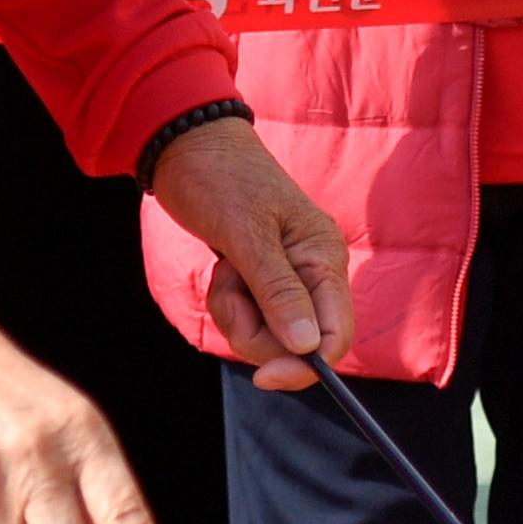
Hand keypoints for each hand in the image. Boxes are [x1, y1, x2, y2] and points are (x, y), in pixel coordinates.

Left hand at [148, 112, 351, 391]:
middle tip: (229, 290)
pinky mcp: (262, 279)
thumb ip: (277, 291)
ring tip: (224, 270)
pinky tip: (222, 269)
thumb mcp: (245, 234)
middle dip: (255, 330)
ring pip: (268, 334)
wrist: (186, 146)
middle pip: (297, 342)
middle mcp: (314, 271)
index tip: (264, 378)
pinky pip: (249, 317)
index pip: (336, 333)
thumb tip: (307, 346)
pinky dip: (229, 302)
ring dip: (236, 313)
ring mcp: (288, 277)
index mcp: (324, 256)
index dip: (306, 364)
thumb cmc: (219, 179)